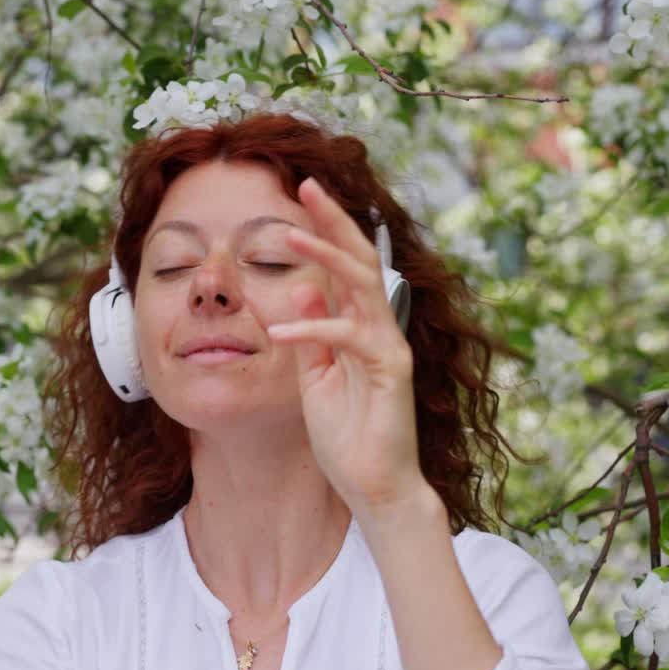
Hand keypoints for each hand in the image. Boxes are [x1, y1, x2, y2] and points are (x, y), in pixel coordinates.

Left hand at [266, 178, 431, 512]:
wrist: (372, 485)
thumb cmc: (346, 434)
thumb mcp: (315, 376)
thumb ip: (312, 332)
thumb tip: (303, 285)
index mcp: (361, 326)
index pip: (345, 265)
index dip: (326, 228)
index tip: (301, 194)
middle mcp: (380, 327)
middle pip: (360, 259)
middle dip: (333, 220)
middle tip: (307, 184)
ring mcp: (388, 346)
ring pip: (361, 285)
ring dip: (324, 255)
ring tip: (289, 231)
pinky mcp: (390, 371)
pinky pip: (349, 338)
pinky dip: (313, 329)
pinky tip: (279, 329)